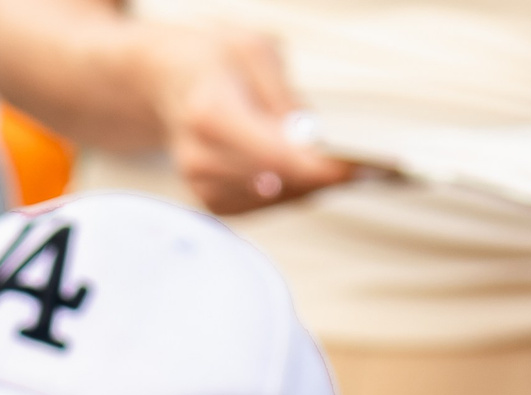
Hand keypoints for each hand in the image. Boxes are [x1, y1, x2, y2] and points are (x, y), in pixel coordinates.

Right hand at [140, 22, 352, 215]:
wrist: (170, 83)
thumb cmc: (217, 63)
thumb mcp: (255, 52)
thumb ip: (285, 98)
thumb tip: (312, 142)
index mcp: (210, 114)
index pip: (270, 155)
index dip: (315, 167)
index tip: (354, 168)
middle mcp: (200, 158)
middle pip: (279, 181)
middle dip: (321, 171)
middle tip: (361, 163)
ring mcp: (203, 185)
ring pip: (279, 196)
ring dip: (309, 181)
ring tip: (331, 159)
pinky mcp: (213, 202)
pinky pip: (268, 205)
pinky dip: (291, 189)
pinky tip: (299, 167)